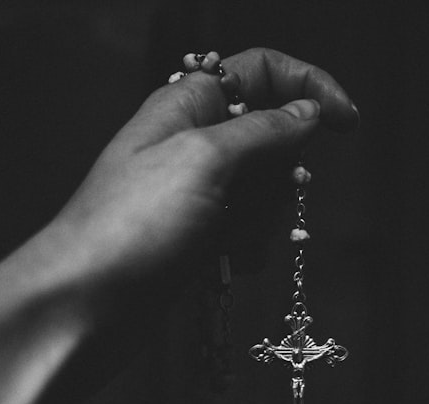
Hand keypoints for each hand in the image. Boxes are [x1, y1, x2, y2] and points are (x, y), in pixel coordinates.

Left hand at [39, 48, 358, 311]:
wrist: (80, 308)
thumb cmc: (132, 226)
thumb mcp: (206, 160)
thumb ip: (263, 131)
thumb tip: (307, 112)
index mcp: (186, 106)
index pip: (261, 71)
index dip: (308, 87)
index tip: (348, 124)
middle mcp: (188, 144)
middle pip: (269, 137)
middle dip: (281, 173)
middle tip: (260, 200)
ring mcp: (190, 196)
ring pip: (262, 191)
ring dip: (264, 218)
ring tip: (235, 243)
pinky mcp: (191, 241)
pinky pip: (244, 232)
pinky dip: (248, 247)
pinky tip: (232, 265)